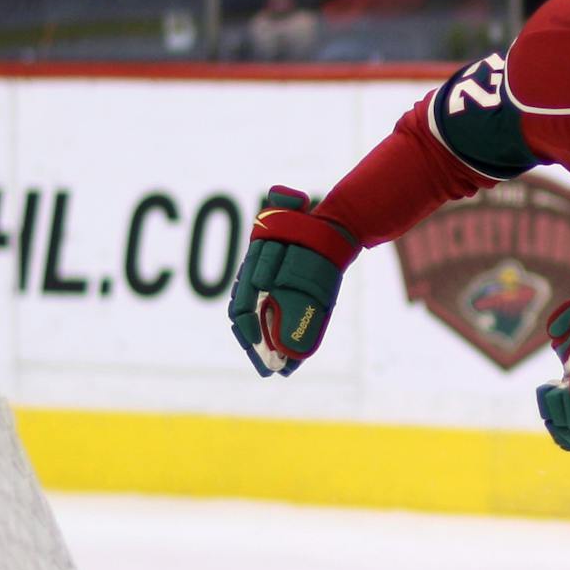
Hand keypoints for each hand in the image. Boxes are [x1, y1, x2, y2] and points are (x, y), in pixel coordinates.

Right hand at [228, 187, 359, 375]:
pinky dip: (290, 349)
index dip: (246, 321)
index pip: (241, 302)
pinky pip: (286, 333)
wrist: (328, 232)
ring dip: (269, 354)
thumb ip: (288, 203)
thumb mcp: (294, 211)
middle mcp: (260, 290)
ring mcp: (275, 301)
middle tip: (265, 366)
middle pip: (250, 324)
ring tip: (276, 371)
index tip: (254, 336)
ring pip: (266, 333)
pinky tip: (292, 366)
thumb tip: (289, 198)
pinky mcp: (293, 308)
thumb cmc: (304, 223)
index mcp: (254, 272)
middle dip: (255, 347)